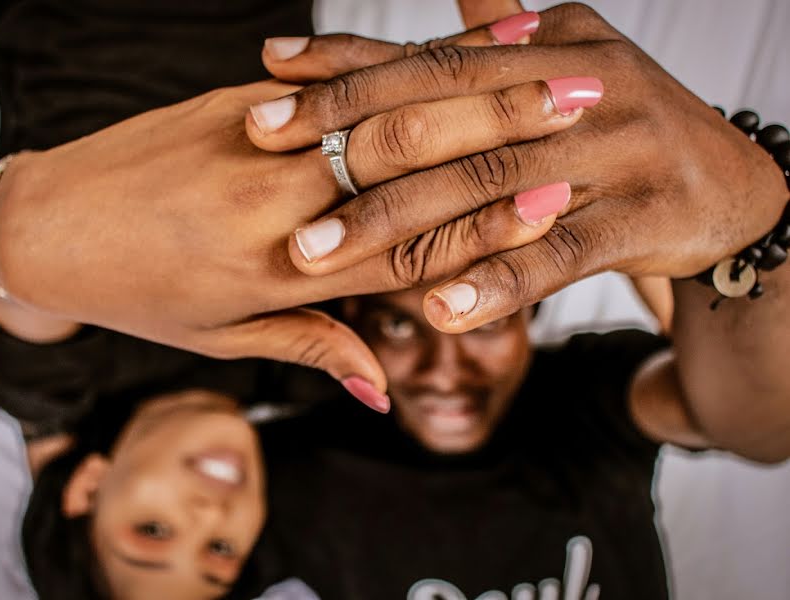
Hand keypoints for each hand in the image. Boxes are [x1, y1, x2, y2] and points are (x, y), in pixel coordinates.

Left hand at [0, 75, 583, 408]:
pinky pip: (329, 85)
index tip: (561, 202)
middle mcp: (281, 201)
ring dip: (466, 87)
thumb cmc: (136, 292)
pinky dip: (394, 70)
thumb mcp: (223, 337)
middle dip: (504, 132)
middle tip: (581, 105)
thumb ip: (312, 345)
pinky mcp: (237, 102)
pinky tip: (448, 47)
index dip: (492, 227)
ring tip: (537, 63)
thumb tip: (380, 389)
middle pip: (414, 166)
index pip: (412, 249)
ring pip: (382, 114)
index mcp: (284, 271)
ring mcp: (260, 142)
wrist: (49, 222)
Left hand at [247, 3, 787, 332]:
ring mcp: (615, 150)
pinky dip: (495, 281)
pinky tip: (438, 308)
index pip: (428, 59)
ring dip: (396, 223)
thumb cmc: (629, 130)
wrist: (736, 187)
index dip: (345, 71)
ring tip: (319, 254)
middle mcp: (579, 83)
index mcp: (548, 42)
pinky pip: (556, 255)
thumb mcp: (569, 68)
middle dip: (347, 143)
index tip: (265, 85)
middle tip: (264, 163)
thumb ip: (507, 42)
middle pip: (444, 116)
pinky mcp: (642, 219)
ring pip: (487, 188)